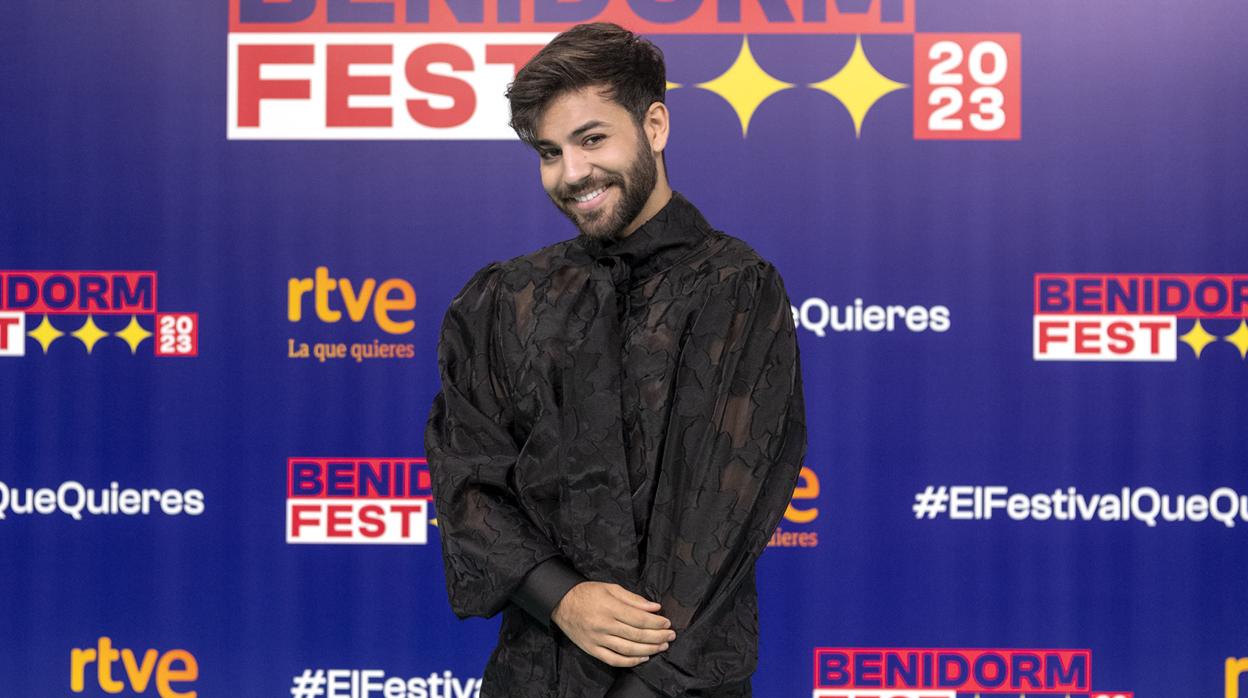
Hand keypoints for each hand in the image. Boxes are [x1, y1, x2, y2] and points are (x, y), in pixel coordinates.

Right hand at [551, 581, 676, 667]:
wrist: (561, 603)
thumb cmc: (588, 593)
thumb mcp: (611, 588)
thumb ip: (633, 599)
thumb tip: (655, 607)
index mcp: (610, 607)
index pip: (639, 619)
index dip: (656, 623)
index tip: (667, 623)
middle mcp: (604, 625)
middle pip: (637, 635)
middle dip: (657, 637)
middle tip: (671, 636)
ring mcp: (597, 639)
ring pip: (628, 650)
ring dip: (649, 650)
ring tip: (662, 647)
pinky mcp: (592, 650)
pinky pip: (614, 660)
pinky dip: (630, 661)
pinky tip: (643, 658)